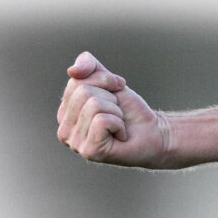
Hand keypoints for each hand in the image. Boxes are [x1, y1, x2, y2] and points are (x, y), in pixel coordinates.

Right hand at [56, 51, 172, 167]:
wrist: (153, 132)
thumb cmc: (128, 110)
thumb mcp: (107, 80)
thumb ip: (88, 66)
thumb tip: (71, 71)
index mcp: (64, 113)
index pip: (76, 82)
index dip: (103, 82)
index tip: (115, 95)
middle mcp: (64, 131)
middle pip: (83, 93)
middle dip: (109, 98)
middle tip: (117, 113)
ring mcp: (75, 143)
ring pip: (93, 106)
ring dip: (116, 112)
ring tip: (119, 124)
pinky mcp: (90, 151)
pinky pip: (102, 120)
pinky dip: (119, 124)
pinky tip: (120, 135)